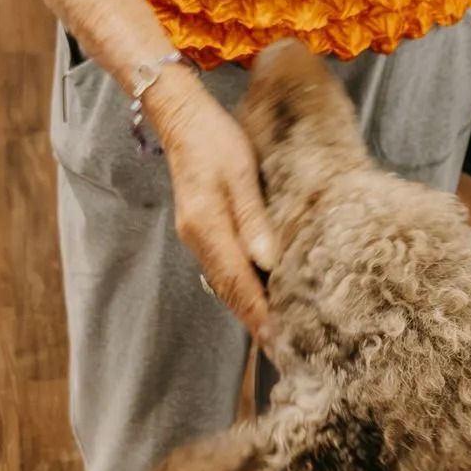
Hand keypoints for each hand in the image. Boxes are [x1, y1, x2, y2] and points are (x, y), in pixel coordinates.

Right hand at [146, 73, 275, 338]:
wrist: (182, 119)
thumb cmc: (216, 140)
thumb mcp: (241, 172)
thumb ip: (253, 218)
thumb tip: (268, 262)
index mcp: (208, 227)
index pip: (237, 283)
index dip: (260, 315)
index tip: (281, 343)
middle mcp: (200, 239)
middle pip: (230, 291)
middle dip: (257, 322)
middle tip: (288, 351)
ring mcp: (199, 236)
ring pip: (227, 283)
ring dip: (251, 308)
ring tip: (281, 334)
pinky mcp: (204, 230)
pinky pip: (225, 269)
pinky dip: (244, 288)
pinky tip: (264, 296)